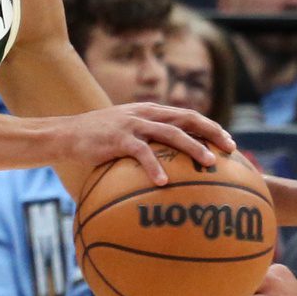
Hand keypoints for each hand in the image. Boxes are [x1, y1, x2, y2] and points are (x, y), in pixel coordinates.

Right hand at [64, 102, 236, 183]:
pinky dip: (154, 167)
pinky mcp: (118, 139)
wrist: (66, 134)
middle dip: (212, 132)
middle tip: (230, 149)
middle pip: (187, 119)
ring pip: (171, 133)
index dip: (211, 127)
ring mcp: (133, 125)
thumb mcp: (124, 135)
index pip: (187, 115)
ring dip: (192, 147)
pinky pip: (142, 153)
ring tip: (208, 163)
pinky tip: (163, 183)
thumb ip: (146, 143)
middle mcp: (146, 114)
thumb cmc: (96, 140)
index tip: (229, 142)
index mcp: (150, 112)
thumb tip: (168, 169)